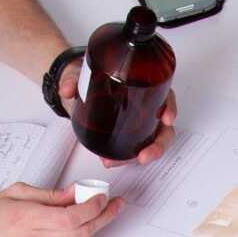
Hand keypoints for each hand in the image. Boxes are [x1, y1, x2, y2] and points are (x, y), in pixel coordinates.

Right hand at [0, 182, 123, 236]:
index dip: (93, 207)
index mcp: (25, 220)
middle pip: (83, 232)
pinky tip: (73, 228)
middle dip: (104, 217)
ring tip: (98, 213)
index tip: (103, 198)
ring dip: (93, 228)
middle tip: (113, 205)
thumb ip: (48, 194)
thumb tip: (74, 192)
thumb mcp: (14, 194)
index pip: (72, 217)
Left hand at [59, 66, 177, 166]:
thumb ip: (73, 80)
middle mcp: (146, 107)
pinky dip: (124, 157)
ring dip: (140, 156)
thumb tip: (68, 89)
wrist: (77, 89)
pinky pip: (133, 148)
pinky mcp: (129, 135)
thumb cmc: (87, 78)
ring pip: (150, 142)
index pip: (166, 97)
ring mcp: (140, 124)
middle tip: (145, 156)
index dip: (170, 108)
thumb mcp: (80, 74)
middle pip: (163, 128)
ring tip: (119, 162)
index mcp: (143, 87)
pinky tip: (111, 161)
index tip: (166, 119)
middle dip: (157, 145)